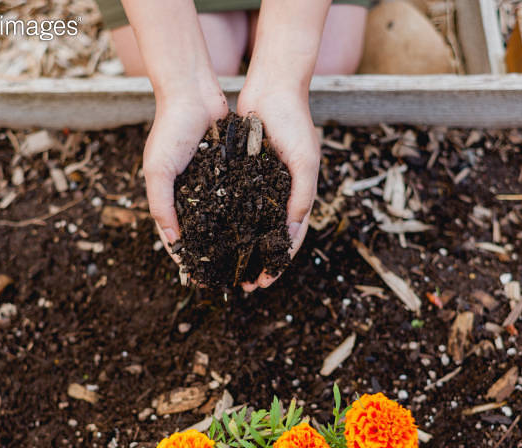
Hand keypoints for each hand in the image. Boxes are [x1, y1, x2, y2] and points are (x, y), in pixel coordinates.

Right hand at [144, 84, 227, 264]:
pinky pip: (238, 199)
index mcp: (170, 199)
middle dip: (213, 256)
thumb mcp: (158, 171)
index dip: (187, 260)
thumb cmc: (169, 131)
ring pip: (222, 221)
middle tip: (226, 278)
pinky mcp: (230, 173)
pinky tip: (256, 232)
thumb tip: (172, 242)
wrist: (192, 94)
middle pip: (202, 234)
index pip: (178, 238)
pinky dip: (244, 216)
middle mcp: (191, 196)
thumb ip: (161, 206)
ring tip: (244, 262)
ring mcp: (211, 185)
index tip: (198, 281)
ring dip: (231, 241)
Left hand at [237, 82, 319, 290]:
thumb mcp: (305, 161)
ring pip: (251, 225)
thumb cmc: (295, 123)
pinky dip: (230, 222)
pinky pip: (236, 203)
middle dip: (256, 263)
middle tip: (242, 285)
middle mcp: (279, 195)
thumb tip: (292, 232)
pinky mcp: (244, 174)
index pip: (288, 240)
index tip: (262, 284)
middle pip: (268, 238)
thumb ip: (302, 195)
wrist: (273, 88)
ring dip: (241, 248)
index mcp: (297, 197)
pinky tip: (216, 236)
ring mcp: (261, 185)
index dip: (277, 264)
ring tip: (227, 268)